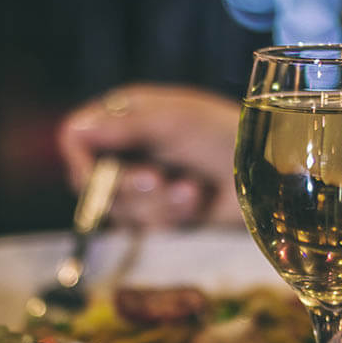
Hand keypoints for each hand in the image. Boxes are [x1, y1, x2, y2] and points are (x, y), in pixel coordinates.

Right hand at [58, 84, 241, 228]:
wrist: (267, 173)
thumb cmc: (223, 135)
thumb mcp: (172, 122)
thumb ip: (122, 127)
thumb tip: (74, 131)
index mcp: (124, 115)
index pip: (75, 139)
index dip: (81, 162)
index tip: (98, 177)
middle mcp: (126, 149)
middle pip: (90, 182)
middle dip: (126, 188)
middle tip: (158, 180)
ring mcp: (141, 183)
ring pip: (118, 209)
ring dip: (157, 203)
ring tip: (191, 189)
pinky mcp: (158, 213)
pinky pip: (143, 226)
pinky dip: (171, 215)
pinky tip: (196, 201)